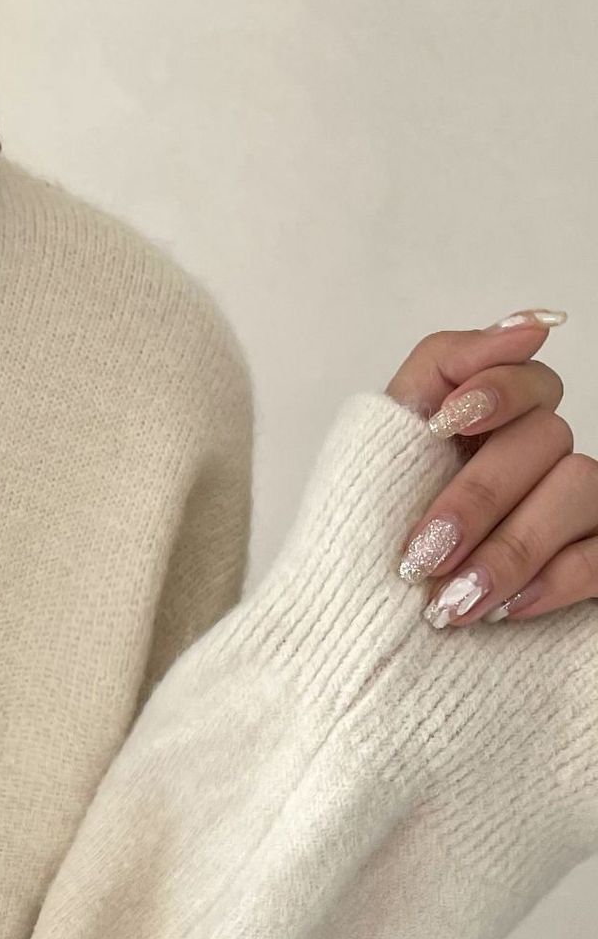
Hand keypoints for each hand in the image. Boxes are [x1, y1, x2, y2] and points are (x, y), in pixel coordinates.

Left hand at [386, 310, 594, 628]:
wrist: (365, 616)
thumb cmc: (375, 523)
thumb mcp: (383, 443)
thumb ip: (443, 370)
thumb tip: (534, 323)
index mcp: (490, 419)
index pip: (523, 373)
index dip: (493, 388)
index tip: (442, 423)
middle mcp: (542, 452)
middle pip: (541, 438)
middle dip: (474, 498)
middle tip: (420, 555)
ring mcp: (577, 503)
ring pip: (580, 488)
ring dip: (508, 549)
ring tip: (449, 601)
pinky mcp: (597, 555)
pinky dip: (550, 584)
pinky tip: (501, 611)